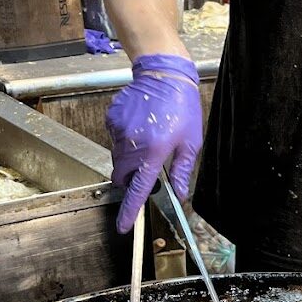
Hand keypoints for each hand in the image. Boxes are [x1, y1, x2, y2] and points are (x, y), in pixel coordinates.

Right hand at [105, 54, 202, 232]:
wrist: (163, 74)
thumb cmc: (181, 107)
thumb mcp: (191, 142)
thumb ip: (183, 170)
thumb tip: (180, 193)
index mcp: (153, 153)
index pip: (139, 189)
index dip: (130, 210)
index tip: (123, 227)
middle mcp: (132, 145)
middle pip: (122, 176)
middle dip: (132, 178)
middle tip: (149, 165)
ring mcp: (118, 131)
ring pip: (117, 159)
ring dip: (130, 158)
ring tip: (149, 137)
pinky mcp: (111, 120)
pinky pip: (115, 140)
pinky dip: (125, 141)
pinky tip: (140, 126)